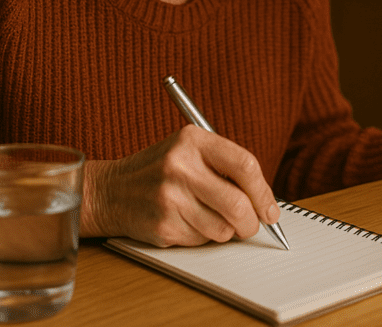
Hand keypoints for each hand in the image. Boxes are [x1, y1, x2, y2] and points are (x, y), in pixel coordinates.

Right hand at [79, 125, 279, 246]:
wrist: (110, 191)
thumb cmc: (160, 170)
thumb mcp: (189, 150)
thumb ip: (226, 166)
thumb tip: (266, 202)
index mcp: (192, 140)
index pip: (245, 165)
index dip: (264, 192)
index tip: (271, 209)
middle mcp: (180, 166)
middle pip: (238, 203)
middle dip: (252, 221)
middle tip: (251, 225)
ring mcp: (169, 197)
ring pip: (223, 229)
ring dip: (225, 230)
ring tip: (207, 217)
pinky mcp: (162, 225)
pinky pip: (202, 241)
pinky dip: (202, 237)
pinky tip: (186, 222)